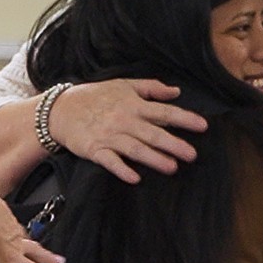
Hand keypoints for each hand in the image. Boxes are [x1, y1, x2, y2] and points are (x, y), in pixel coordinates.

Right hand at [0, 168, 63, 262]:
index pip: (1, 212)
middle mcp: (9, 224)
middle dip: (24, 236)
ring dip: (45, 256)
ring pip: (34, 250)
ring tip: (57, 261)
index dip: (0, 218)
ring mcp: (14, 243)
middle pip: (20, 231)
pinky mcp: (14, 260)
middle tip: (30, 241)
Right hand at [47, 79, 208, 183]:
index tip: (202, 126)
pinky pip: (109, 161)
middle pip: (152, 133)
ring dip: (153, 158)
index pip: (163, 112)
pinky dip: (121, 169)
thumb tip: (176, 92)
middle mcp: (123, 120)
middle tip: (192, 155)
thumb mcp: (123, 85)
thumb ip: (151, 88)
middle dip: (173, 144)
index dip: (184, 118)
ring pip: (134, 148)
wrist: (60, 109)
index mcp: (133, 104)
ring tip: (171, 167)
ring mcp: (108, 136)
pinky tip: (134, 177)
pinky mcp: (94, 150)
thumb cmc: (94, 96)